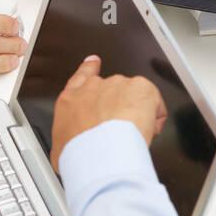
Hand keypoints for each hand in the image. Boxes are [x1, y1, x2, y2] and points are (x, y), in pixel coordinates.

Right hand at [50, 55, 166, 172]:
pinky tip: (148, 132)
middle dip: (119, 105)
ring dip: (136, 114)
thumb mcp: (61, 147)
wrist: (100, 153)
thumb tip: (73, 147)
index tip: (94, 62)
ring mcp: (118, 85)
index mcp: (72, 99)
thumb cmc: (80, 153)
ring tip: (133, 136)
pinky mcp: (141, 88)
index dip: (90, 68)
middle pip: (113, 89)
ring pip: (134, 98)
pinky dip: (155, 117)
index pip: (82, 75)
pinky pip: (154, 104)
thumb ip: (69, 137)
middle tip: (120, 130)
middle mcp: (94, 87)